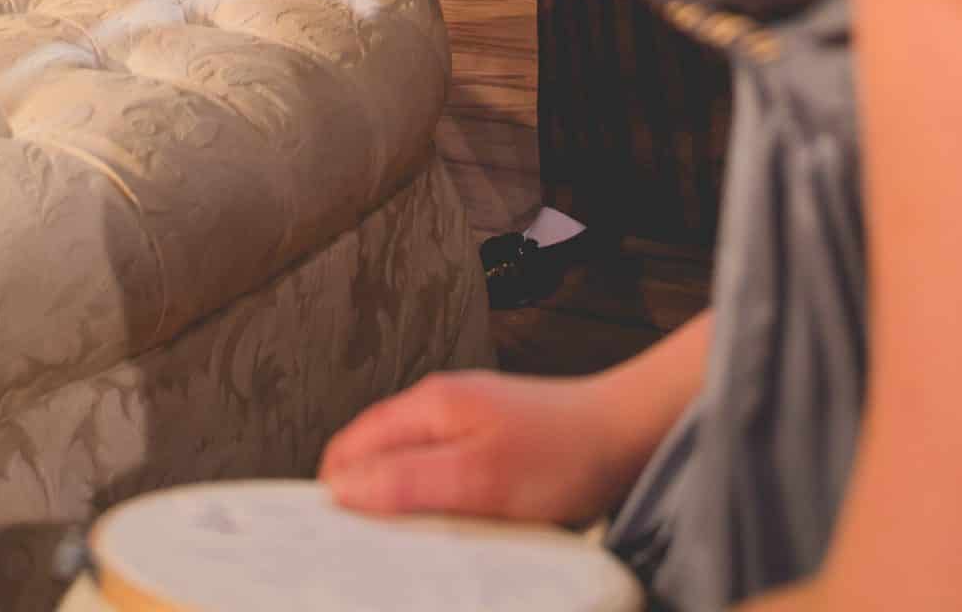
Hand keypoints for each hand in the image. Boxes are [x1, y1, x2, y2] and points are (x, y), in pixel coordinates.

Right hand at [320, 368, 636, 528]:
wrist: (627, 434)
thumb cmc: (563, 455)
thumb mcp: (479, 479)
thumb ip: (408, 481)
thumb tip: (342, 491)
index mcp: (428, 405)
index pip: (349, 449)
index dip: (335, 497)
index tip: (334, 544)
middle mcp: (439, 407)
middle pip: (374, 459)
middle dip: (367, 506)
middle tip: (378, 557)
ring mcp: (465, 422)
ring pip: (407, 470)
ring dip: (404, 510)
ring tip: (416, 549)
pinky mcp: (488, 442)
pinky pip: (440, 476)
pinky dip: (436, 506)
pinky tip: (454, 533)